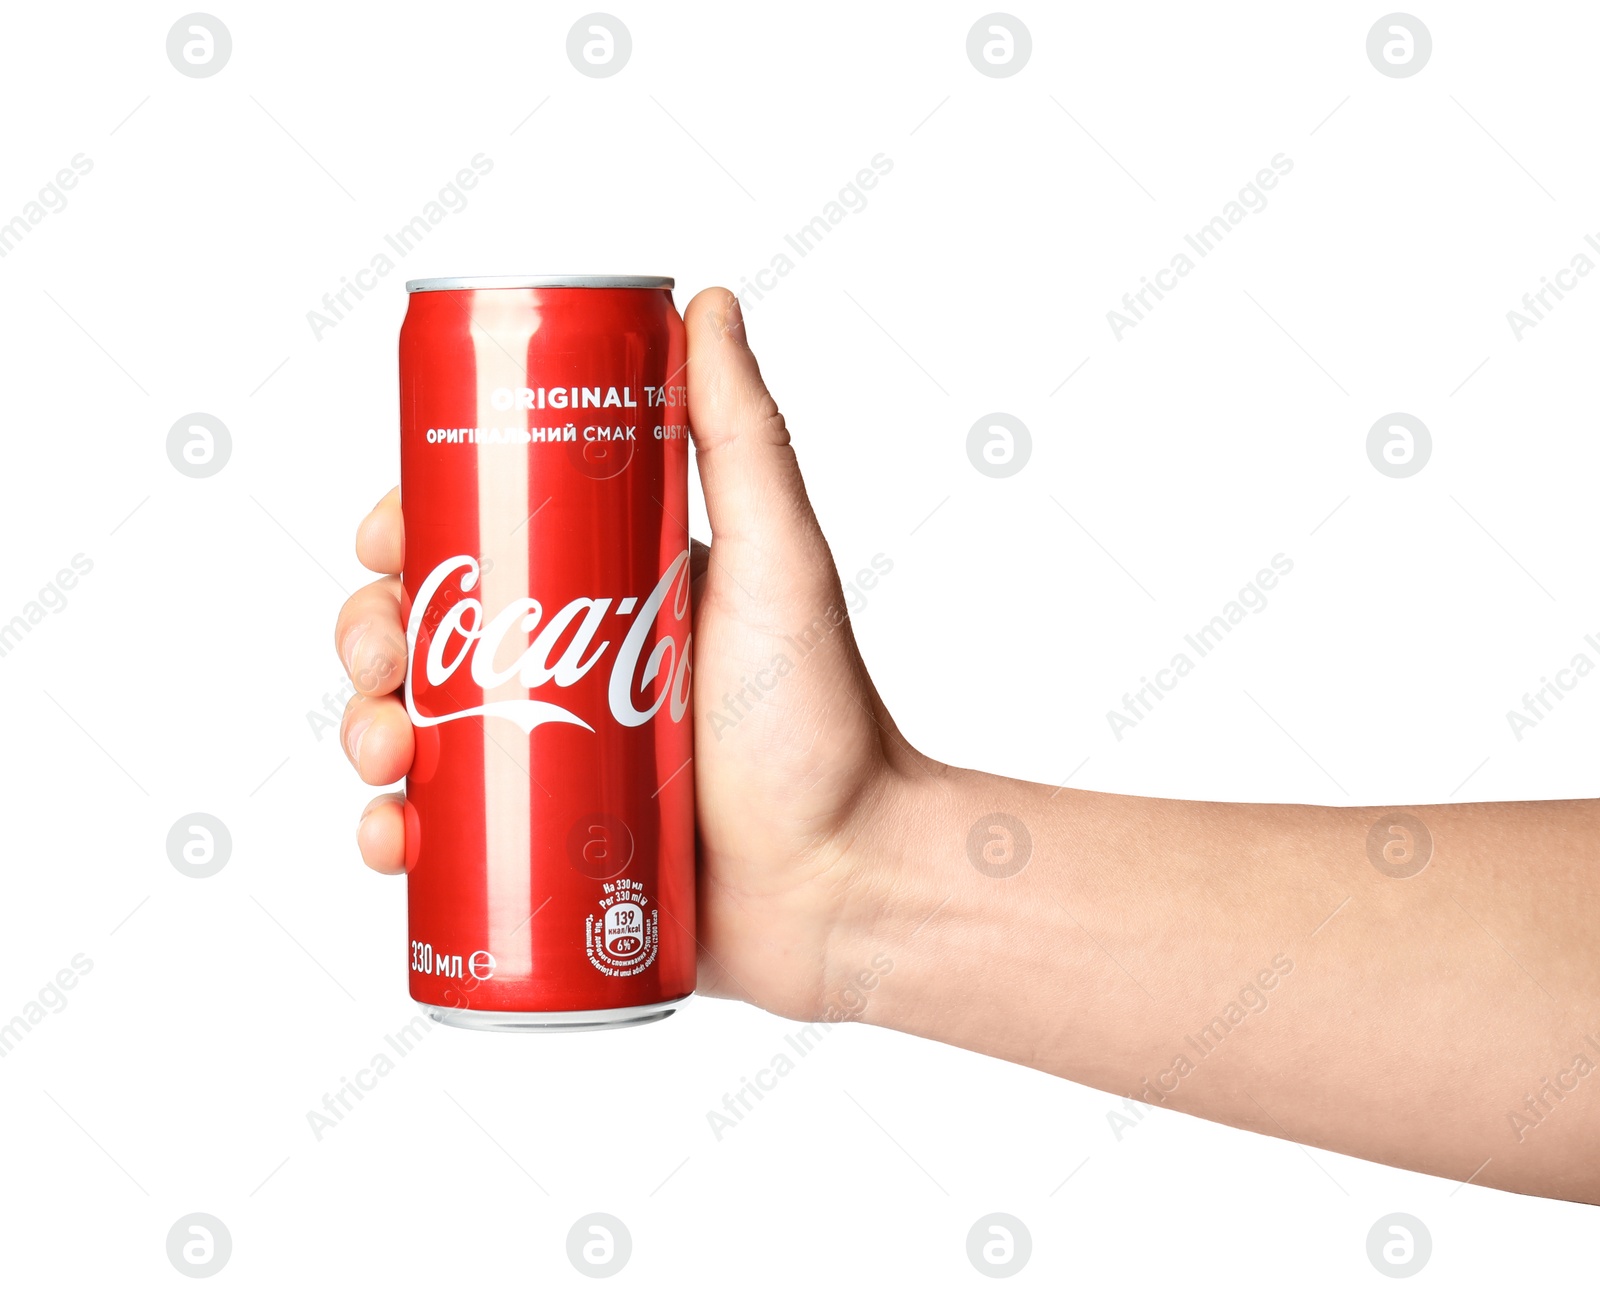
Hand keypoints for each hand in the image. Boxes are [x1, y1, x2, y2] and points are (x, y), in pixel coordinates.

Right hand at [334, 288, 928, 1020]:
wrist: (848, 882)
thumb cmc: (823, 720)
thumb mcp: (778, 562)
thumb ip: (743, 436)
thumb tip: (704, 300)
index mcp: (606, 587)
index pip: (481, 536)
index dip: (411, 529)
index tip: (384, 536)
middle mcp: (568, 668)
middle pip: (426, 631)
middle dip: (371, 634)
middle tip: (381, 661)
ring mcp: (550, 762)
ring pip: (415, 728)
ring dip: (364, 730)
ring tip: (386, 754)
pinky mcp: (539, 852)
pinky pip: (440, 835)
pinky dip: (391, 834)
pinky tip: (393, 840)